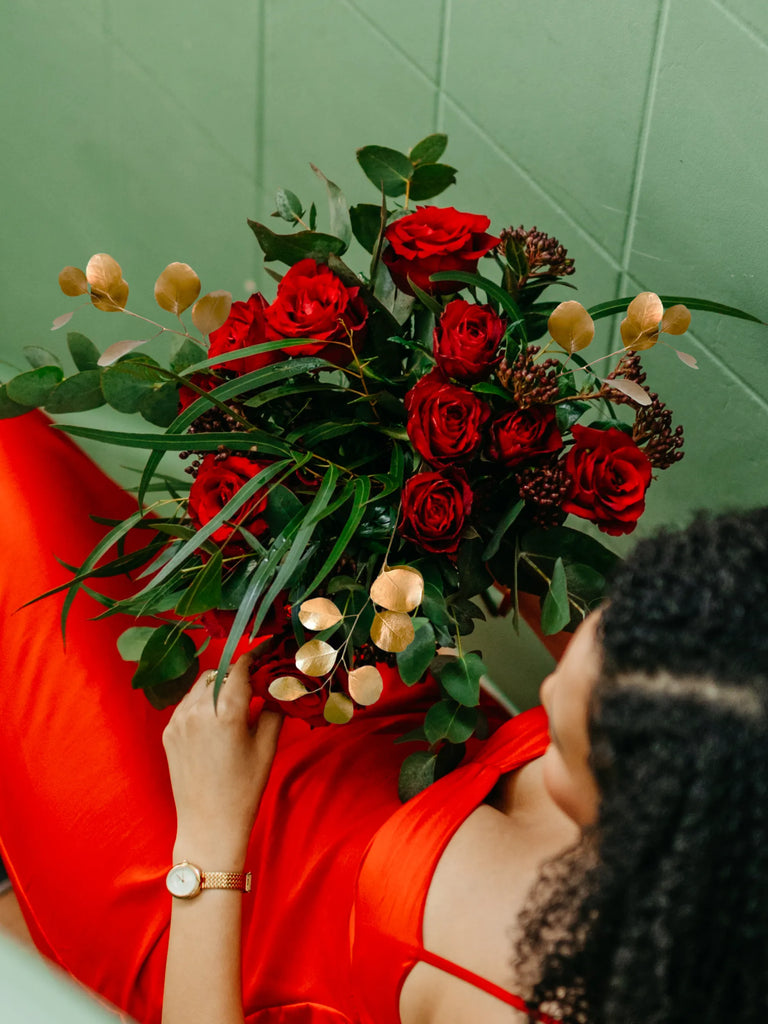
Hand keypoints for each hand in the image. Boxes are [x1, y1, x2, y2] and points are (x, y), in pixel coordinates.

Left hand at [162, 654, 282, 866]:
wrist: (208, 825)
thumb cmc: (243, 790)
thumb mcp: (266, 749)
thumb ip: (272, 710)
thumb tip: (277, 687)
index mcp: (226, 714)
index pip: (239, 669)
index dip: (254, 656)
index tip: (267, 651)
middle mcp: (198, 711)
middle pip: (219, 673)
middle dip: (237, 672)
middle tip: (255, 680)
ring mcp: (178, 721)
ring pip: (200, 685)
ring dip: (218, 685)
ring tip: (235, 700)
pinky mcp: (168, 732)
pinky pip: (187, 703)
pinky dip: (202, 701)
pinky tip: (216, 717)